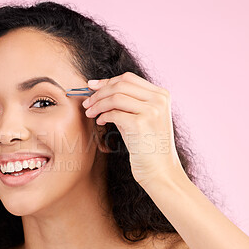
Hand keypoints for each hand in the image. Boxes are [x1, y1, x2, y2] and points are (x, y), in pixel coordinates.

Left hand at [82, 72, 185, 187]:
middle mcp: (158, 100)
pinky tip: (100, 122)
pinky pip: (114, 113)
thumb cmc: (147, 146)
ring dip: (98, 104)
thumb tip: (99, 89)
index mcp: (161, 95)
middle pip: (120, 85)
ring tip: (90, 113)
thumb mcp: (141, 118)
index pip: (128, 78)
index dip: (107, 81)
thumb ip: (127, 103)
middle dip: (99, 92)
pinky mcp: (141, 124)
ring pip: (115, 97)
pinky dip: (103, 116)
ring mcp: (151, 111)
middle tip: (87, 103)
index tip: (91, 86)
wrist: (160, 171)